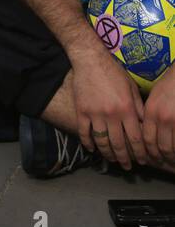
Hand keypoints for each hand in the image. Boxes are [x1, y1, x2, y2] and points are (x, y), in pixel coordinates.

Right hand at [72, 49, 147, 169]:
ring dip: (107, 154)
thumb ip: (138, 107)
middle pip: (119, 144)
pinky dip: (88, 143)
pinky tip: (92, 149)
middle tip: (127, 167)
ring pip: (102, 142)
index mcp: (127, 109)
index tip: (142, 161)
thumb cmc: (113, 72)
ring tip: (111, 160)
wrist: (90, 59)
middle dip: (124, 158)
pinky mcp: (82, 111)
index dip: (140, 152)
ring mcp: (95, 114)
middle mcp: (112, 114)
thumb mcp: (131, 88)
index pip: (136, 138)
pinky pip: (84, 133)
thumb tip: (144, 124)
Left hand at [142, 65, 174, 168]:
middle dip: (159, 157)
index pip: (146, 138)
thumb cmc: (170, 84)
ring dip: (170, 157)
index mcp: (151, 111)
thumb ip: (148, 113)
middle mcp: (162, 118)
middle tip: (160, 163)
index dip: (147, 151)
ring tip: (170, 161)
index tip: (148, 157)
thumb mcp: (154, 96)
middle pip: (158, 146)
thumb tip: (143, 128)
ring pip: (170, 147)